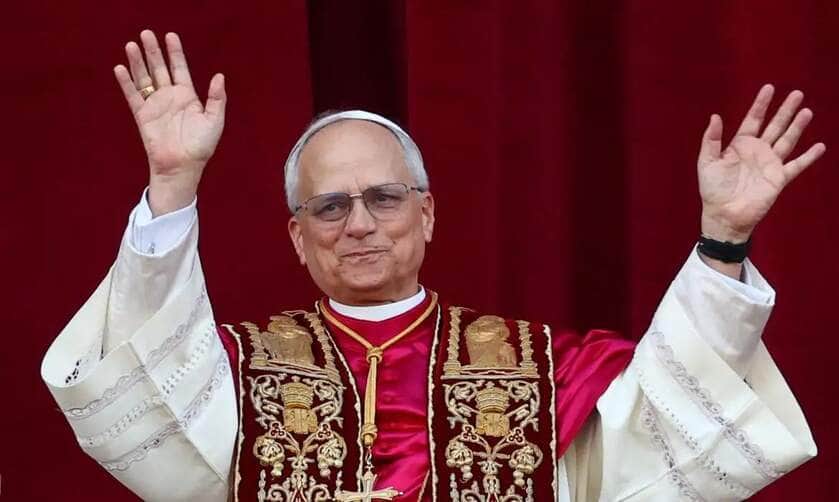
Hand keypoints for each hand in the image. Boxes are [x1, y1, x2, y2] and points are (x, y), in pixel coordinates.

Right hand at [114, 30, 226, 215]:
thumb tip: (219, 76)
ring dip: (138, 62)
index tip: (170, 36)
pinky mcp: (143, 116)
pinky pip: (133, 96)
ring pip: (144, 78)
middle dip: (153, 51)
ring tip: (132, 45)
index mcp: (188, 96)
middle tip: (146, 33)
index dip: (175, 52)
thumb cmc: (201, 146)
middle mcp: (170, 97)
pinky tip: (120, 68)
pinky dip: (126, 83)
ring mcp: (155, 105)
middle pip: (159, 68)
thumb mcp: (215, 120)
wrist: (183, 166)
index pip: (180, 68)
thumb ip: (217, 98)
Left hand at [698, 84, 825, 242]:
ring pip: (787, 140)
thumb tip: (715, 116)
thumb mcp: (707, 162)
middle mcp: (757, 151)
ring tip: (806, 111)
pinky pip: (796, 166)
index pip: (753, 120)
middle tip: (796, 93)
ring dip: (797, 126)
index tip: (769, 88)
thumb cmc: (713, 190)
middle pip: (774, 126)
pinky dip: (808, 157)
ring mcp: (769, 164)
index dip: (761, 104)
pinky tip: (820, 146)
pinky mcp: (778, 179)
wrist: (724, 215)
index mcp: (740, 145)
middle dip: (785, 110)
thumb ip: (711, 140)